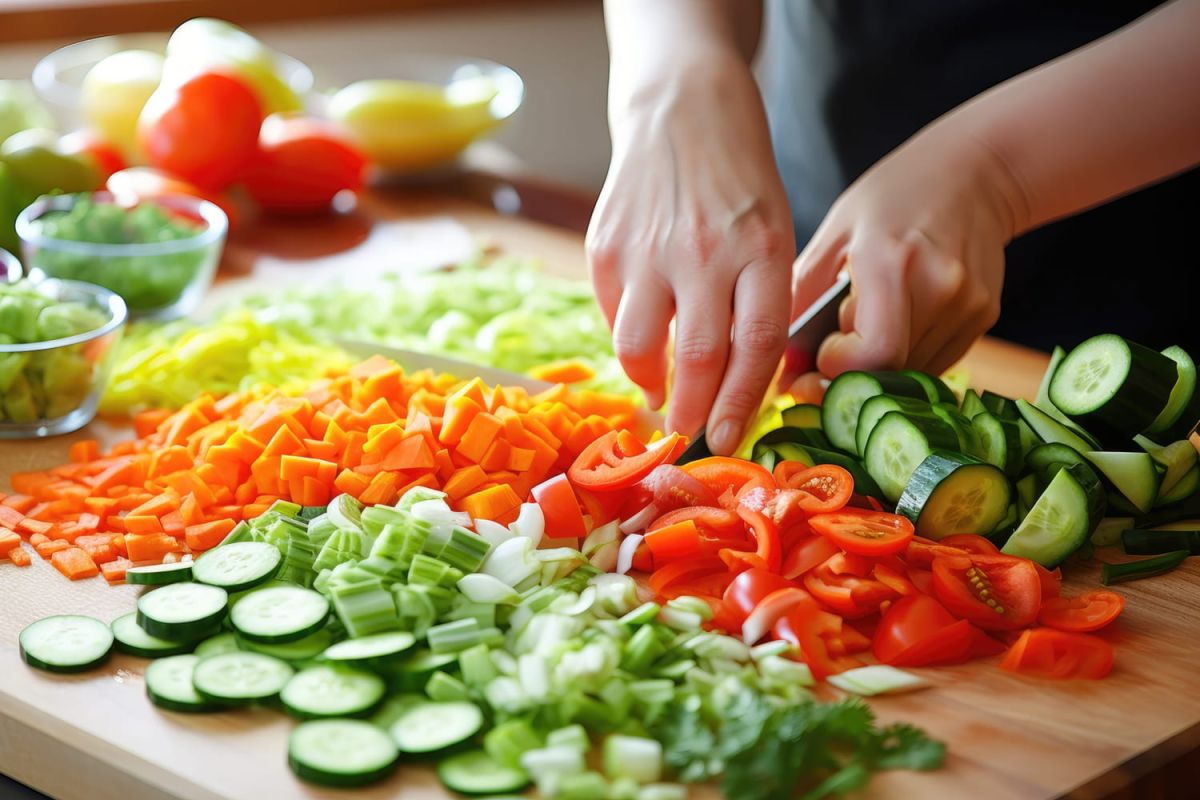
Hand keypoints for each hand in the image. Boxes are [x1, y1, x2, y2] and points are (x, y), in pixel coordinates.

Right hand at [587, 55, 795, 453]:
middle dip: (694, 414)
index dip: (742, 404)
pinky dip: (627, 342)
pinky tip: (643, 343)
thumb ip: (759, 302)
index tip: (730, 441)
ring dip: (652, 386)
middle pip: (699, 358)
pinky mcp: (606, 246)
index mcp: (761, 248)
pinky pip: (613, 316)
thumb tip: (736, 384)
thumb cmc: (739, 181)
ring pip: (641, 348)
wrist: (682, 110)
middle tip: (691, 437)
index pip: (755, 346)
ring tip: (662, 397)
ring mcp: (649, 248)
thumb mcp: (773, 233)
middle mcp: (705, 251)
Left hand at [792, 126, 1026, 376]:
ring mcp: (969, 304)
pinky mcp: (984, 315)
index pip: (874, 354)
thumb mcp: (835, 232)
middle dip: (851, 377)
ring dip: (878, 370)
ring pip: (913, 374)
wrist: (977, 171)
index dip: (838, 369)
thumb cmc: (894, 196)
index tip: (818, 354)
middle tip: (825, 360)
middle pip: (891, 372)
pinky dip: (905, 358)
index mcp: (892, 261)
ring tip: (859, 335)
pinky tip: (892, 326)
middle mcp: (939, 287)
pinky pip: (935, 361)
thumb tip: (780, 364)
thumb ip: (802, 297)